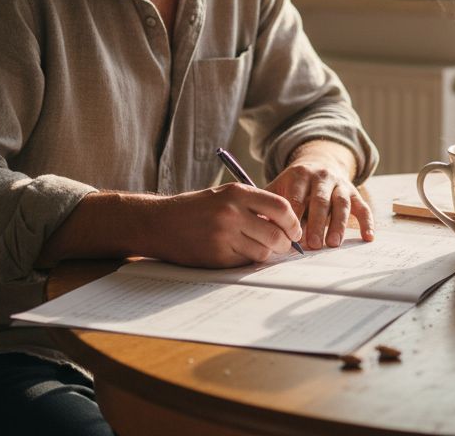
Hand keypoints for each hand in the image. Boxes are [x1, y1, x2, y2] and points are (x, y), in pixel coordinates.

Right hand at [154, 183, 302, 267]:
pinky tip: (236, 252)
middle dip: (285, 243)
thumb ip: (253, 205)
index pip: (281, 207)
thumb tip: (286, 224)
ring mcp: (224, 236)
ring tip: (256, 247)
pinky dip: (247, 260)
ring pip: (263, 252)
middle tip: (284, 246)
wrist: (159, 223)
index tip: (295, 230)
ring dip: (265, 253)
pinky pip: (245, 262)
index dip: (293, 222)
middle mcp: (231, 213)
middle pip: (276, 234)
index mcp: (237, 193)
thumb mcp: (224, 195)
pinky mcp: (217, 256)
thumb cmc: (195, 208)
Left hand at [266, 141, 373, 248]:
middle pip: (320, 200)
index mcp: (300, 175)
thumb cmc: (294, 185)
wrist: (318, 164)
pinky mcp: (354, 192)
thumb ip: (269, 206)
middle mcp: (322, 176)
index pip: (297, 197)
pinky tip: (368, 237)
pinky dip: (367, 222)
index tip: (291, 236)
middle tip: (314, 244)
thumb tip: (259, 228)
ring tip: (334, 243)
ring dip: (339, 224)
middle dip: (317, 223)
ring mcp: (340, 184)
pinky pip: (363, 207)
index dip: (295, 216)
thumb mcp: (279, 187)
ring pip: (342, 204)